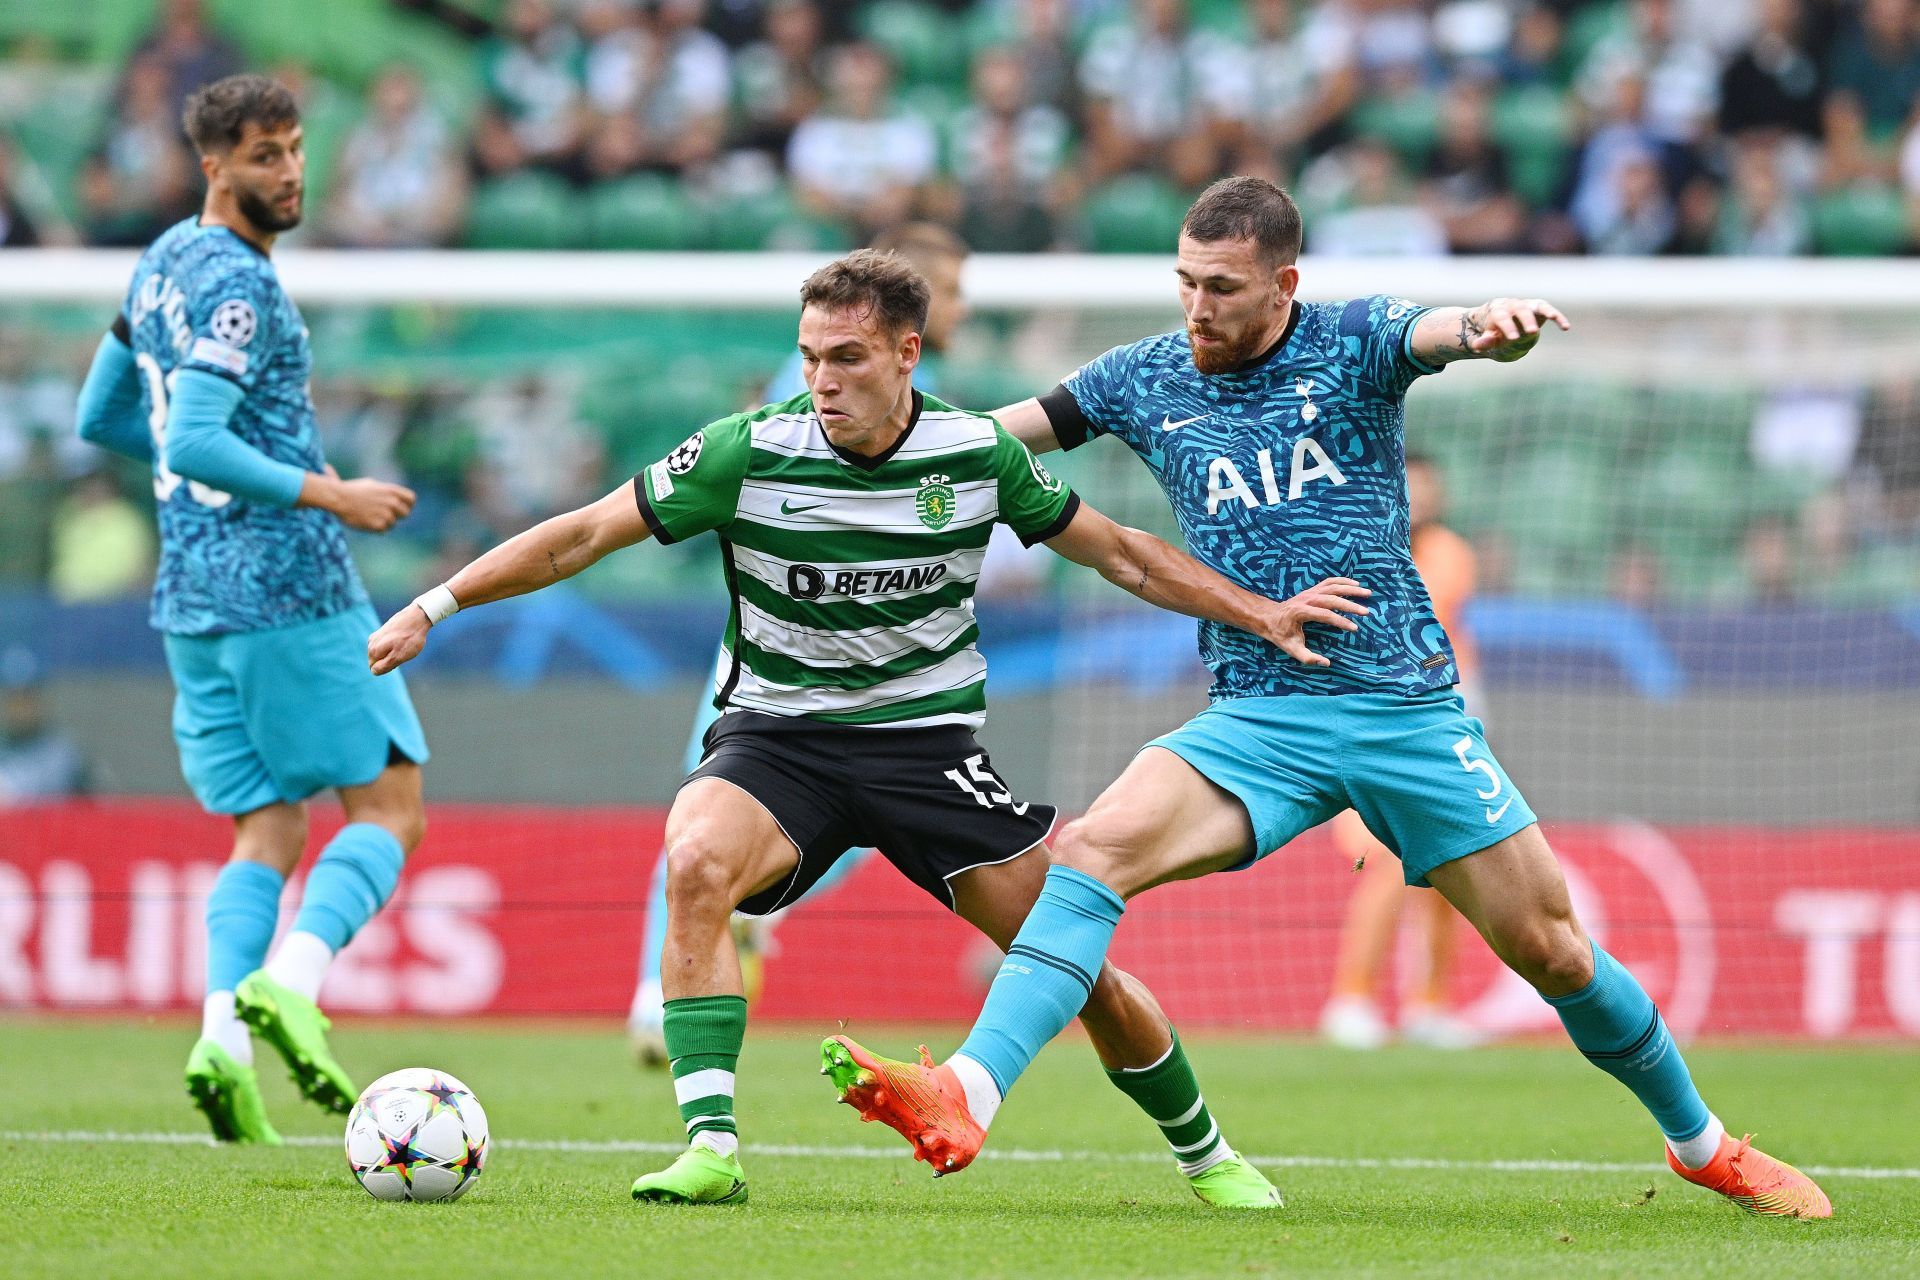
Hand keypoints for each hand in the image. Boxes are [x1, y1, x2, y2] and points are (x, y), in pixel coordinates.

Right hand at [324, 475, 415, 531]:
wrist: (339, 498)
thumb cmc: (352, 490)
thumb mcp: (372, 485)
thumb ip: (386, 491)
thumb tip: (395, 496)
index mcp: (391, 490)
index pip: (411, 499)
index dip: (408, 505)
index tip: (402, 508)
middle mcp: (392, 502)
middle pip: (405, 514)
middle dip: (396, 515)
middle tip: (383, 514)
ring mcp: (386, 513)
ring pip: (393, 524)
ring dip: (383, 522)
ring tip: (369, 516)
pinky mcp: (378, 525)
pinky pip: (384, 530)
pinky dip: (376, 528)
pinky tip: (366, 521)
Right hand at [368, 605, 430, 674]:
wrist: (418, 616)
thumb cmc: (410, 638)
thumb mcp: (399, 657)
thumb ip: (384, 666)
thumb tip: (374, 671)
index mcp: (373, 651)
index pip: (375, 669)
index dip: (389, 667)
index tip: (398, 658)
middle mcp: (370, 643)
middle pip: (379, 661)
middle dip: (390, 660)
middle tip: (403, 651)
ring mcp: (376, 636)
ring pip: (383, 653)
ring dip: (393, 652)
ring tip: (405, 644)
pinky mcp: (383, 630)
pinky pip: (387, 644)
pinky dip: (395, 644)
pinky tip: (404, 638)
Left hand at [1252, 577, 1371, 667]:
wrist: (1269, 617)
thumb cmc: (1280, 634)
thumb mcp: (1290, 648)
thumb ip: (1307, 657)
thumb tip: (1326, 663)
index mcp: (1301, 612)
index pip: (1325, 615)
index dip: (1340, 621)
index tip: (1355, 628)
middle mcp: (1306, 598)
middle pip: (1332, 598)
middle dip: (1350, 605)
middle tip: (1366, 612)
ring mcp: (1310, 592)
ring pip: (1333, 586)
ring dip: (1351, 589)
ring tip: (1368, 594)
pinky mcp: (1312, 589)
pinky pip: (1330, 581)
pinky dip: (1343, 581)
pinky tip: (1356, 584)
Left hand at [1468, 298, 1569, 361]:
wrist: (1502, 320)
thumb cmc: (1494, 331)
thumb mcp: (1489, 338)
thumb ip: (1485, 341)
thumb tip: (1476, 346)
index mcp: (1498, 312)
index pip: (1502, 318)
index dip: (1507, 327)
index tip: (1513, 338)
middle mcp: (1513, 305)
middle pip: (1520, 310)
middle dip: (1526, 320)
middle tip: (1532, 332)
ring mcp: (1527, 305)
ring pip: (1537, 306)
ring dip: (1546, 311)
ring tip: (1554, 318)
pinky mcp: (1538, 307)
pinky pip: (1549, 310)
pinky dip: (1558, 317)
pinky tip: (1566, 327)